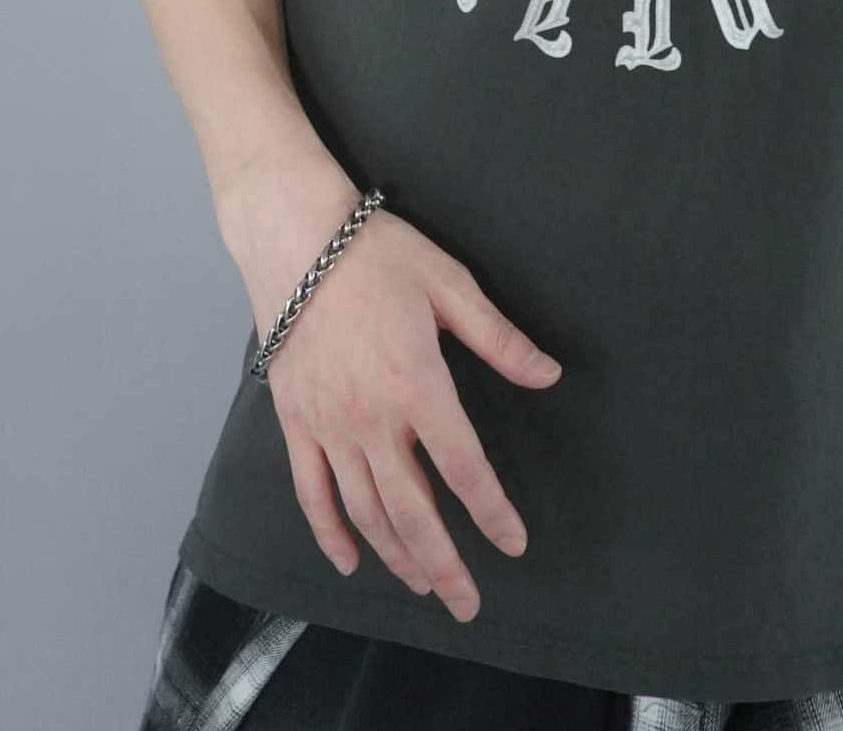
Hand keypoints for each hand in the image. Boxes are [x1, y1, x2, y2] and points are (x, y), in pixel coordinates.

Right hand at [227, 161, 563, 622]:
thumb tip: (548, 374)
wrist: (294, 237)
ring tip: (424, 584)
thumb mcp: (451, 285)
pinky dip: (330, 533)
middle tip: (468, 605)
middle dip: (444, 563)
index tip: (514, 544)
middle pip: (412, 510)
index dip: (491, 512)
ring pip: (364, 510)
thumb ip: (499, 338)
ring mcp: (328, 424)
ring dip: (396, 555)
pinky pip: (312, 492)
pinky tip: (350, 560)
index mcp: (418, 384)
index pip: (463, 468)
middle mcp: (371, 418)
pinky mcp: (295, 421)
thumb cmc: (377, 254)